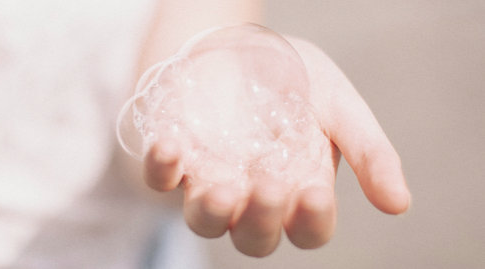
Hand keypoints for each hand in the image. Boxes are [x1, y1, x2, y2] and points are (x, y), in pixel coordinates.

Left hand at [142, 36, 409, 256]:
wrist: (243, 47)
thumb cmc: (294, 80)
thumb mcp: (340, 105)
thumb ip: (369, 153)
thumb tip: (400, 204)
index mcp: (299, 188)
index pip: (308, 227)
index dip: (311, 220)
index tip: (314, 193)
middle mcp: (254, 195)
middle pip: (254, 237)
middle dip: (261, 220)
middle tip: (269, 185)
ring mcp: (212, 179)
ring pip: (205, 221)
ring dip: (212, 212)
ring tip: (222, 188)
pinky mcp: (177, 159)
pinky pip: (160, 179)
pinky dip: (162, 168)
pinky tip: (171, 146)